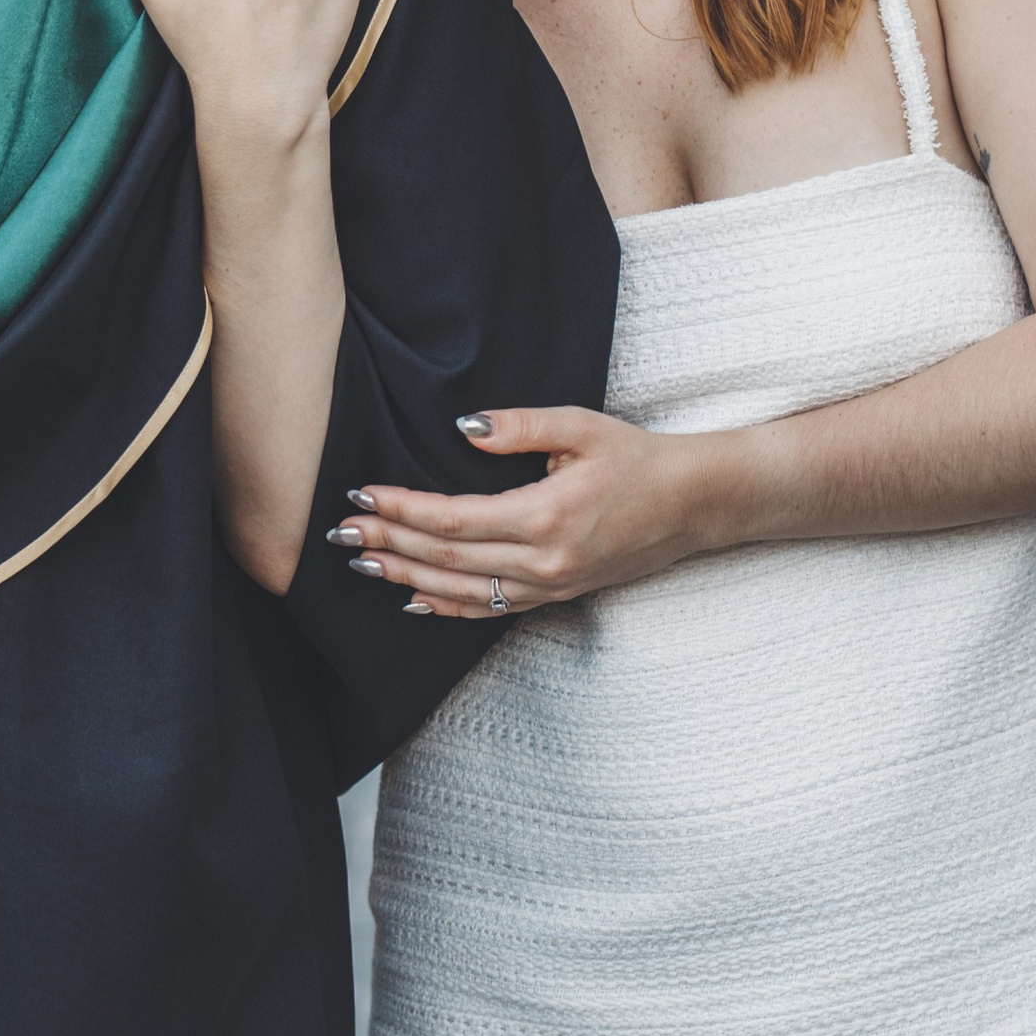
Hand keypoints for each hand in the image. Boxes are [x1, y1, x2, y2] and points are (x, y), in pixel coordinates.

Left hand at [328, 406, 727, 617]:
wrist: (694, 505)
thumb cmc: (639, 459)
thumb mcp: (582, 427)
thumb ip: (519, 427)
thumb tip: (462, 428)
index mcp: (544, 517)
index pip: (454, 521)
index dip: (403, 509)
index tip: (363, 495)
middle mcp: (543, 563)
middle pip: (447, 559)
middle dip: (390, 543)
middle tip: (342, 530)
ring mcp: (551, 586)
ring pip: (463, 591)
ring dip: (407, 576)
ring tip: (363, 561)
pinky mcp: (558, 595)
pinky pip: (492, 609)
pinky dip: (448, 606)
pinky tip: (415, 596)